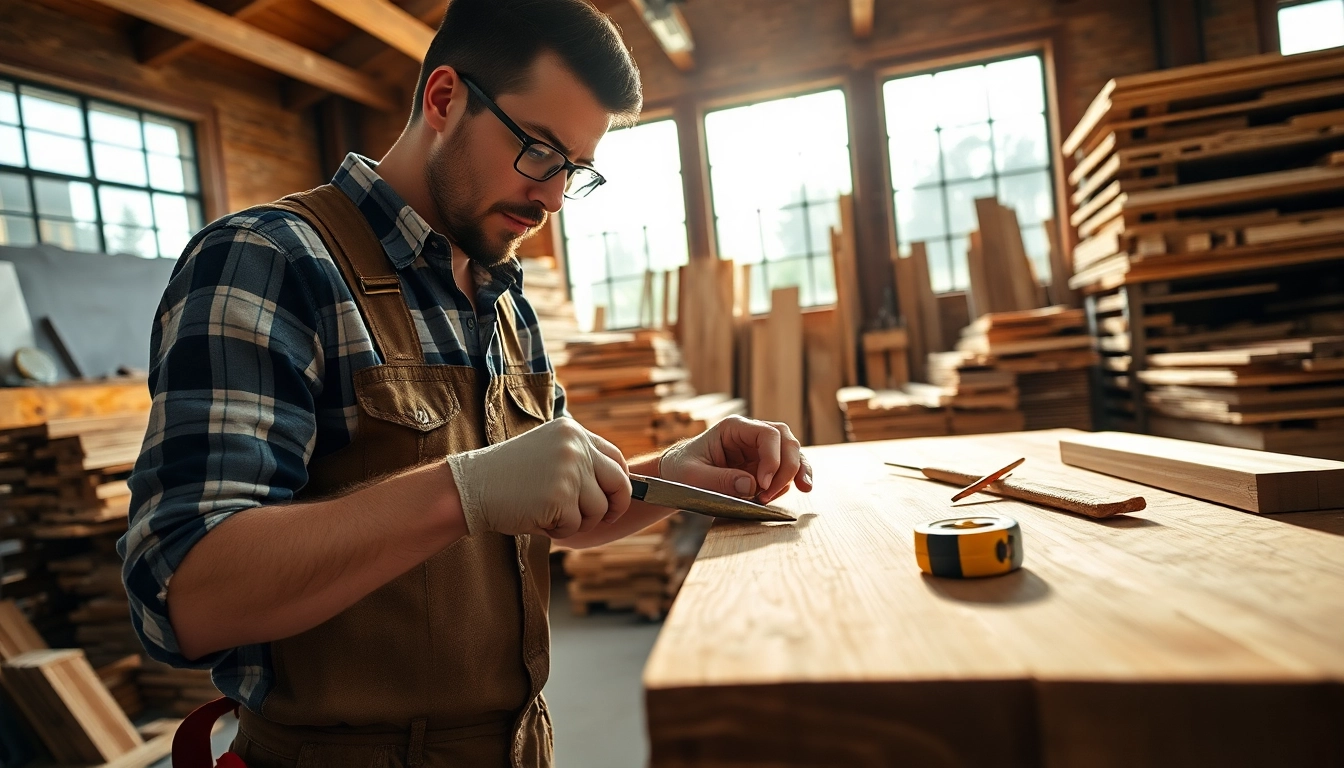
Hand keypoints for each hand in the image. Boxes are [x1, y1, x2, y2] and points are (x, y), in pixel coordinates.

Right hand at [445, 418, 631, 538]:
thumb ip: (579, 462)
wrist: (471, 487)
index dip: (620, 484)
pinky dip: (560, 531)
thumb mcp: (548, 454)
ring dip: (578, 522)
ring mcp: (569, 470)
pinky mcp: (560, 496)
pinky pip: (575, 525)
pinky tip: (538, 519)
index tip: (614, 500)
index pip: (616, 458)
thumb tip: (618, 489)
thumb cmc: (509, 477)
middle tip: (600, 519)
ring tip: (551, 515)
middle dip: (614, 507)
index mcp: (573, 432)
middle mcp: (575, 446)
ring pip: (597, 510)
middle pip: (618, 484)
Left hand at [658, 415, 813, 503]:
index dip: (773, 458)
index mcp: (734, 428)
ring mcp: (760, 451)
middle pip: (786, 441)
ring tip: (802, 490)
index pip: (767, 435)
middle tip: (769, 494)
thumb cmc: (680, 472)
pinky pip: (786, 470)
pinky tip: (788, 493)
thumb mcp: (691, 477)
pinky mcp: (763, 467)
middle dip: (788, 467)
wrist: (677, 478)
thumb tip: (751, 486)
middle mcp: (751, 435)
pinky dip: (792, 481)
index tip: (762, 485)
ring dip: (797, 473)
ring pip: (792, 453)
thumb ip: (719, 480)